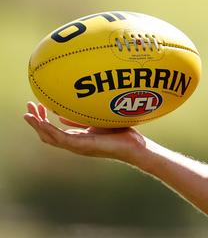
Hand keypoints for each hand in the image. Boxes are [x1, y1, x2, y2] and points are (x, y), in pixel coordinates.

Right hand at [23, 101, 145, 163]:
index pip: (54, 131)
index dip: (42, 120)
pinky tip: (41, 122)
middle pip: (48, 135)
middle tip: (27, 108)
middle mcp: (75, 143)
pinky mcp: (82, 145)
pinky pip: (61, 138)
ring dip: (37, 125)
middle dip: (36, 122)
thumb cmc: (120, 134)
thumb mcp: (96, 122)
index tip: (36, 106)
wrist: (134, 147)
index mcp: (78, 138)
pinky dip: (49, 130)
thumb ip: (80, 120)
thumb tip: (60, 114)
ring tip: (27, 114)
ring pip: (50, 137)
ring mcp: (77, 146)